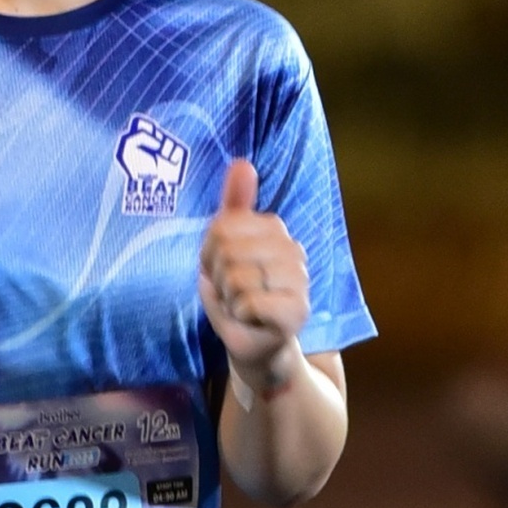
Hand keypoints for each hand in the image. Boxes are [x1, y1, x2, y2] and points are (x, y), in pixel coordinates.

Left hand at [198, 158, 311, 401]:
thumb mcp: (226, 248)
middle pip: (226, 251)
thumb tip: (242, 162)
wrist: (257, 346)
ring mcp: (299, 280)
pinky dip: (237, 315)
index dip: (208, 254)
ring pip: (236, 278)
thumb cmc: (238, 296)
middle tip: (231, 293)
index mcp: (274, 230)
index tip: (220, 270)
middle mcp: (292, 250)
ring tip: (240, 306)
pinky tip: (250, 321)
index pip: (221, 226)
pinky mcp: (297, 311)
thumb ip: (234, 205)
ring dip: (227, 298)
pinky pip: (247, 303)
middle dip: (218, 278)